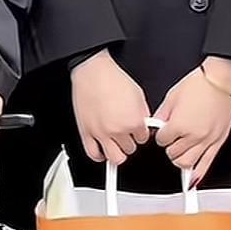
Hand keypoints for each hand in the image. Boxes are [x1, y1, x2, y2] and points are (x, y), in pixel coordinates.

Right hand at [71, 52, 151, 167]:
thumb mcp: (138, 95)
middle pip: (130, 149)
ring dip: (118, 152)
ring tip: (117, 144)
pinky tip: (103, 150)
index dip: (141, 132)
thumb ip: (143, 113)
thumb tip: (144, 124)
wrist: (93, 71)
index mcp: (134, 122)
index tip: (137, 128)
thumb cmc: (113, 79)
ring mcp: (101, 134)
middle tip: (127, 133)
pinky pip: (93, 154)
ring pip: (115, 158)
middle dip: (130, 141)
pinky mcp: (86, 133)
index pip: (143, 138)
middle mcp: (118, 130)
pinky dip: (100, 156)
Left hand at [152, 65, 230, 185]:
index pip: (162, 140)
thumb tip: (156, 125)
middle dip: (169, 148)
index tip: (164, 131)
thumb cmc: (199, 84)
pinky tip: (191, 180)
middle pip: (173, 154)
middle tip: (171, 141)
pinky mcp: (218, 142)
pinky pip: (206, 164)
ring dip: (180, 160)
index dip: (161, 136)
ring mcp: (207, 141)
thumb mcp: (172, 96)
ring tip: (179, 153)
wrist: (221, 80)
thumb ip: (162, 114)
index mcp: (179, 124)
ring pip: (187, 163)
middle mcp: (193, 136)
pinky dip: (197, 175)